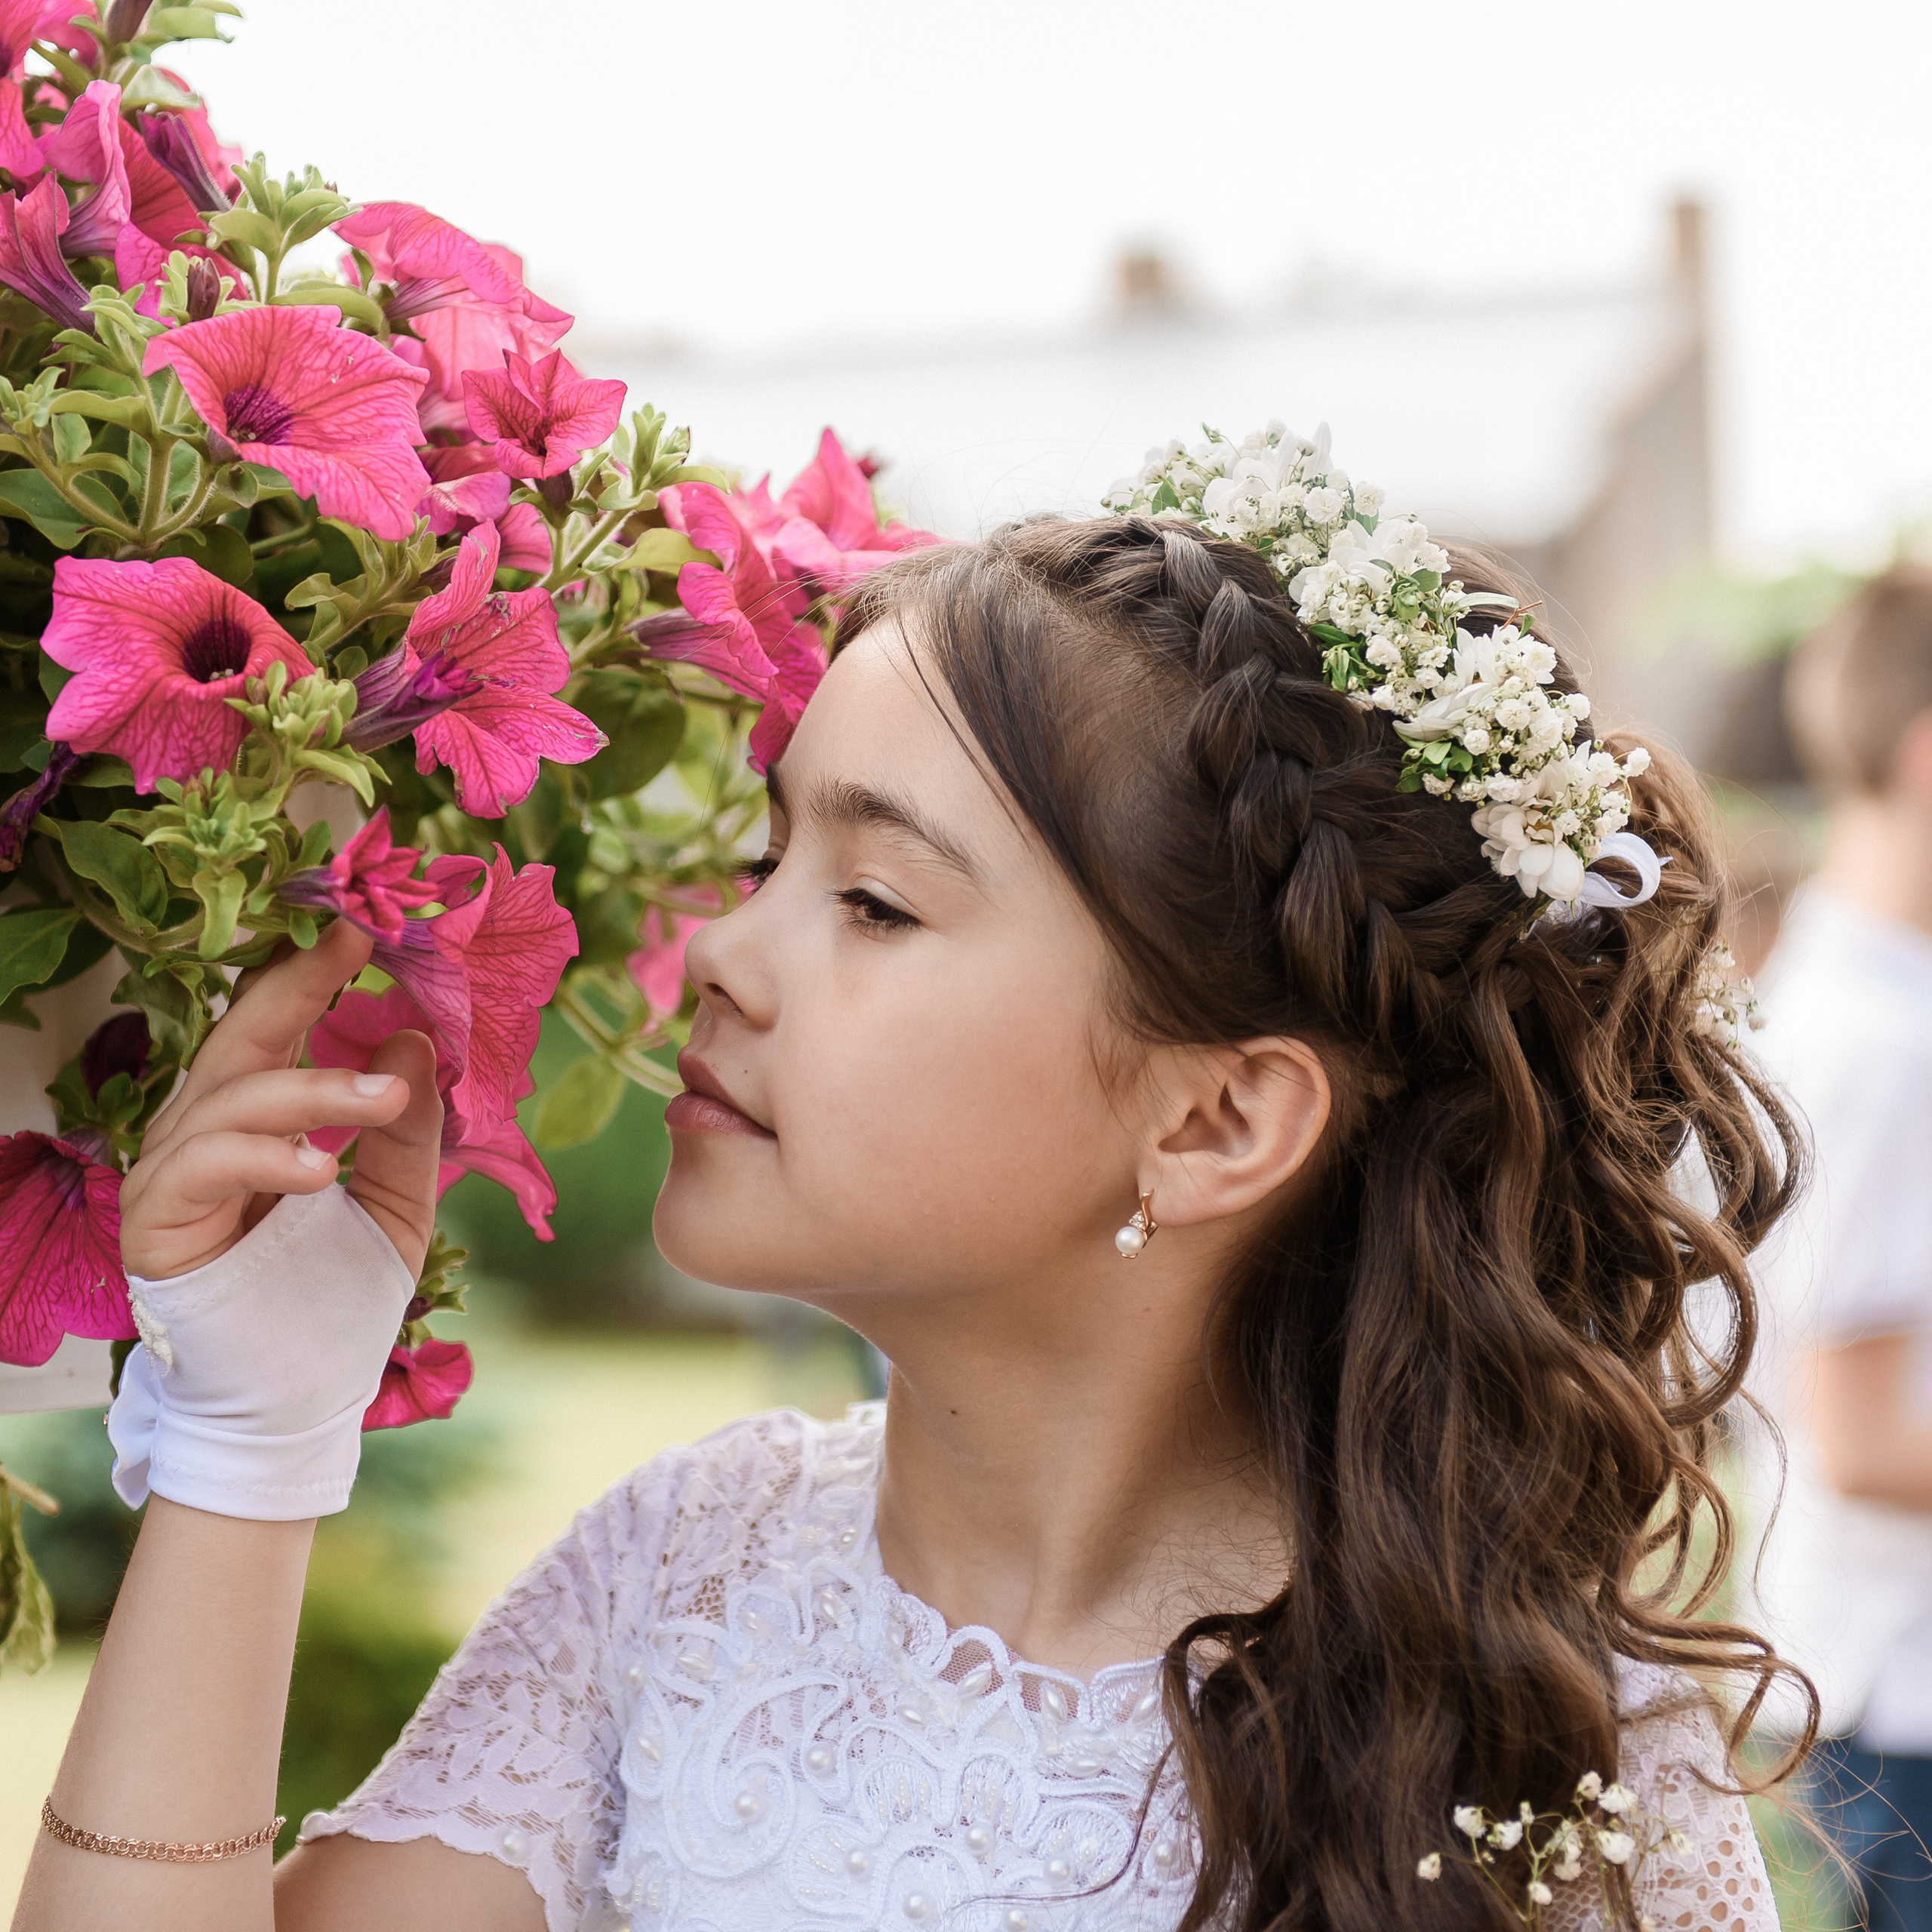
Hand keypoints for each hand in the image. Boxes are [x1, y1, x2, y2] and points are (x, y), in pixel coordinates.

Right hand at [120, 919, 442, 1281]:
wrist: (293, 1403)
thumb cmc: (334, 1300)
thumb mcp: (397, 1206)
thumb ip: (409, 1131)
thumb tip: (416, 1037)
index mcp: (261, 1116)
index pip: (282, 1025)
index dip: (317, 971)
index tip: (371, 923)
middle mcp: (210, 1129)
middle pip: (243, 1035)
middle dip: (299, 982)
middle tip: (359, 940)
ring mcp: (177, 1173)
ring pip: (235, 1097)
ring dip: (316, 1090)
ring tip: (386, 1100)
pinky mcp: (157, 1224)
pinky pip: (202, 1167)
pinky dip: (263, 1158)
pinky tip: (318, 1169)